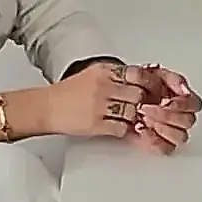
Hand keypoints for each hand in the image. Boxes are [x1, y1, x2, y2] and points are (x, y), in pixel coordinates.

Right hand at [32, 61, 146, 138]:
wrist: (46, 107)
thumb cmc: (68, 92)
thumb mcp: (92, 74)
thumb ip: (115, 76)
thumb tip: (139, 80)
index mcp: (104, 71)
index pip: (137, 74)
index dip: (150, 83)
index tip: (155, 89)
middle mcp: (103, 86)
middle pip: (138, 94)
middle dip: (145, 102)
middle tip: (148, 108)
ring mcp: (100, 106)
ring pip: (132, 112)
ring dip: (135, 118)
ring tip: (134, 119)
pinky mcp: (96, 124)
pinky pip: (121, 128)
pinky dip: (125, 130)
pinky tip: (122, 128)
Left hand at [126, 64, 201, 154]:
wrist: (125, 96)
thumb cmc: (143, 85)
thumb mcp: (157, 74)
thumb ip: (172, 79)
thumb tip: (184, 89)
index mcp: (186, 100)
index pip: (195, 105)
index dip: (181, 104)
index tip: (165, 101)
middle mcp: (182, 117)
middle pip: (188, 122)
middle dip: (166, 115)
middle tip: (146, 108)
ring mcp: (173, 132)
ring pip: (180, 137)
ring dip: (161, 127)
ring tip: (143, 118)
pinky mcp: (161, 144)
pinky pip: (165, 149)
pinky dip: (153, 140)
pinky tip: (141, 129)